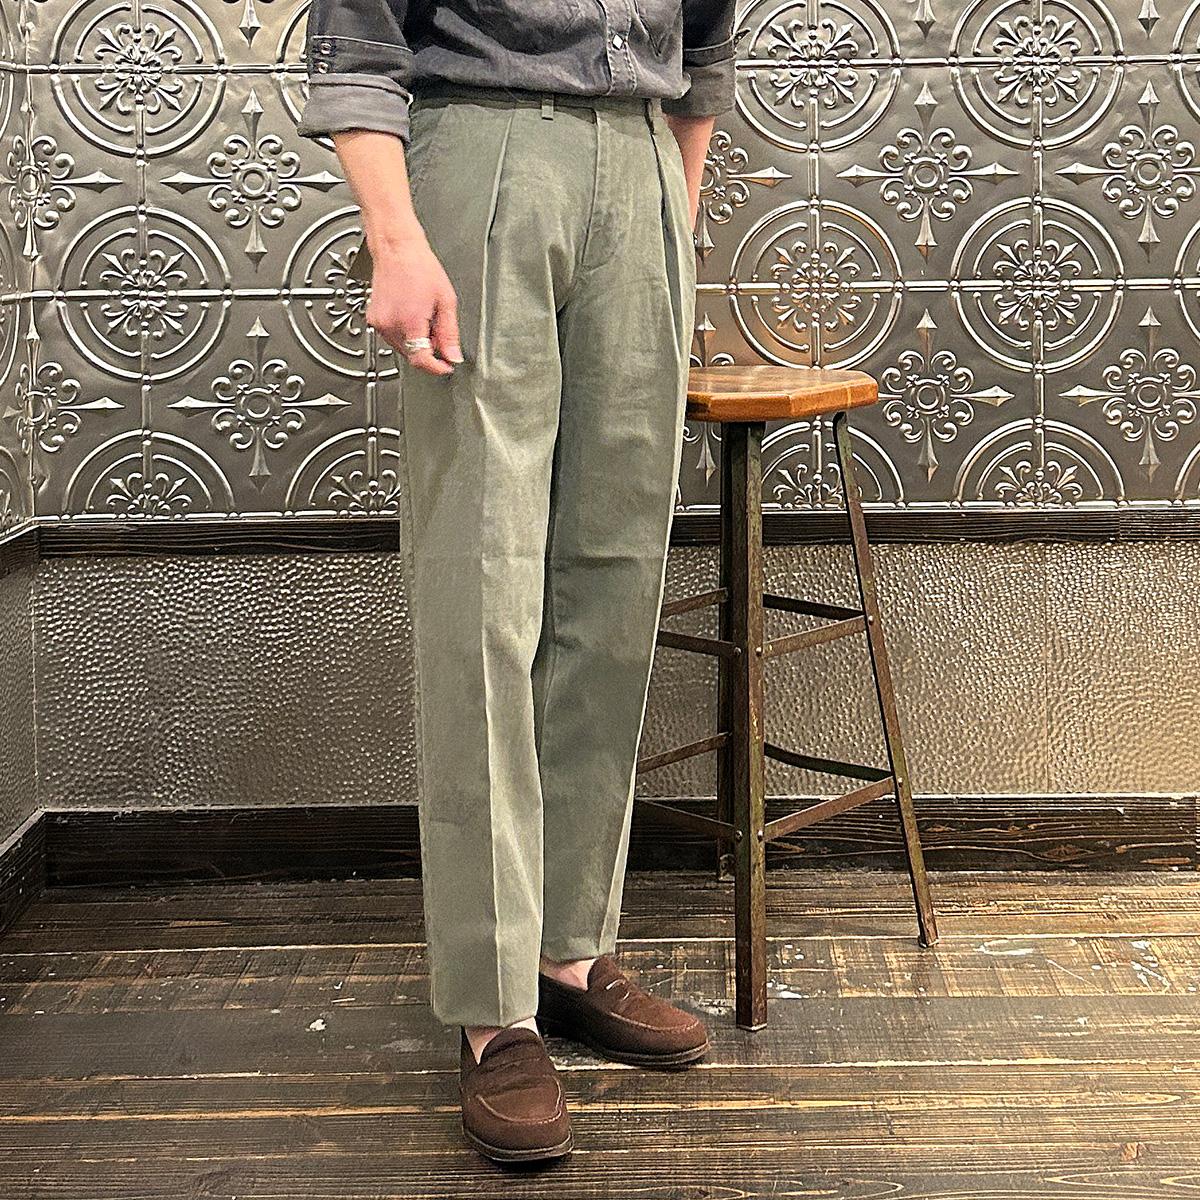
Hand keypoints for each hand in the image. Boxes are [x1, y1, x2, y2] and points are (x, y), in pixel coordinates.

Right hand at [366, 234, 462, 376]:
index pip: (421, 360)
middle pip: (413, 355)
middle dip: (428, 349)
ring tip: (423, 316)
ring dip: (416, 341)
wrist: (396, 249)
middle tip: (437, 328)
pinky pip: (393, 337)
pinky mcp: (374, 320)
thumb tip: (453, 356)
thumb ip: (450, 333)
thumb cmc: (419, 267)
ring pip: (403, 348)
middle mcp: (391, 325)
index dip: (437, 368)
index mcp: (410, 321)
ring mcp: (379, 323)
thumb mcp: (445, 301)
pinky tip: (410, 313)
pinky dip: (404, 333)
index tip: (446, 367)